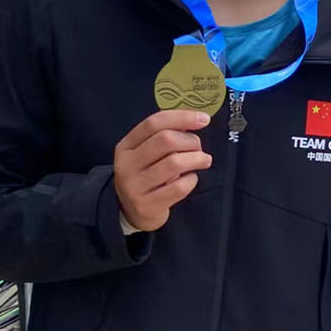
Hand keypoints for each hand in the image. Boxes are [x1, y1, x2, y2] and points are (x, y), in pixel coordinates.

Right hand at [114, 111, 212, 230]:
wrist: (132, 212)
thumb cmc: (147, 176)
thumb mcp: (146, 154)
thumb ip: (164, 136)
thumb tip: (194, 120)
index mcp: (126, 146)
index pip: (154, 123)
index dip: (182, 118)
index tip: (204, 119)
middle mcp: (126, 164)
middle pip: (166, 140)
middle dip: (191, 141)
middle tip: (200, 148)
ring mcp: (135, 186)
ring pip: (174, 163)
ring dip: (196, 159)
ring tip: (203, 161)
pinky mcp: (148, 205)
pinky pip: (179, 187)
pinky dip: (192, 180)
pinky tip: (191, 179)